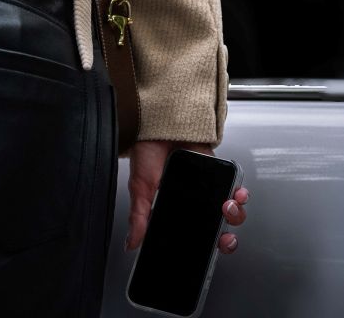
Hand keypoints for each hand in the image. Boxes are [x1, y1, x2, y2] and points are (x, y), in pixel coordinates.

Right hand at [126, 140, 248, 253]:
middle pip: (218, 227)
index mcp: (179, 208)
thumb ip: (139, 216)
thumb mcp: (140, 188)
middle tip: (223, 235)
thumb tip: (132, 242)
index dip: (207, 245)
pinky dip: (239, 193)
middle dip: (225, 236)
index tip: (212, 249)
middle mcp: (196, 199)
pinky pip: (235, 186)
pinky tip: (236, 194)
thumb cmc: (147, 151)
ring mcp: (208, 186)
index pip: (197, 234)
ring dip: (234, 214)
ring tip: (226, 208)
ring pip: (230, 210)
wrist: (158, 124)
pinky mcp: (218, 171)